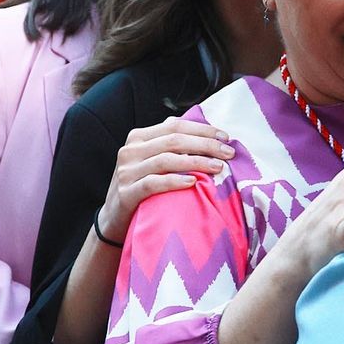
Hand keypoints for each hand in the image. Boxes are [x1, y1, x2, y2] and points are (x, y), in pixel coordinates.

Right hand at [97, 118, 236, 243]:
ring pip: (166, 160)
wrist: (114, 217)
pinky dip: (174, 181)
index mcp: (139, 137)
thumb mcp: (152, 160)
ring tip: (218, 167)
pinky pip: (153, 183)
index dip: (202, 130)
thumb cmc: (142, 185)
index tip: (226, 137)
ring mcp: (126, 172)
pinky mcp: (126, 193)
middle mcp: (130, 150)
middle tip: (228, 153)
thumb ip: (170, 145)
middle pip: (174, 141)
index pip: (175, 126)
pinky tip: (193, 183)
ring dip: (196, 162)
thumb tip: (207, 132)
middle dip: (205, 145)